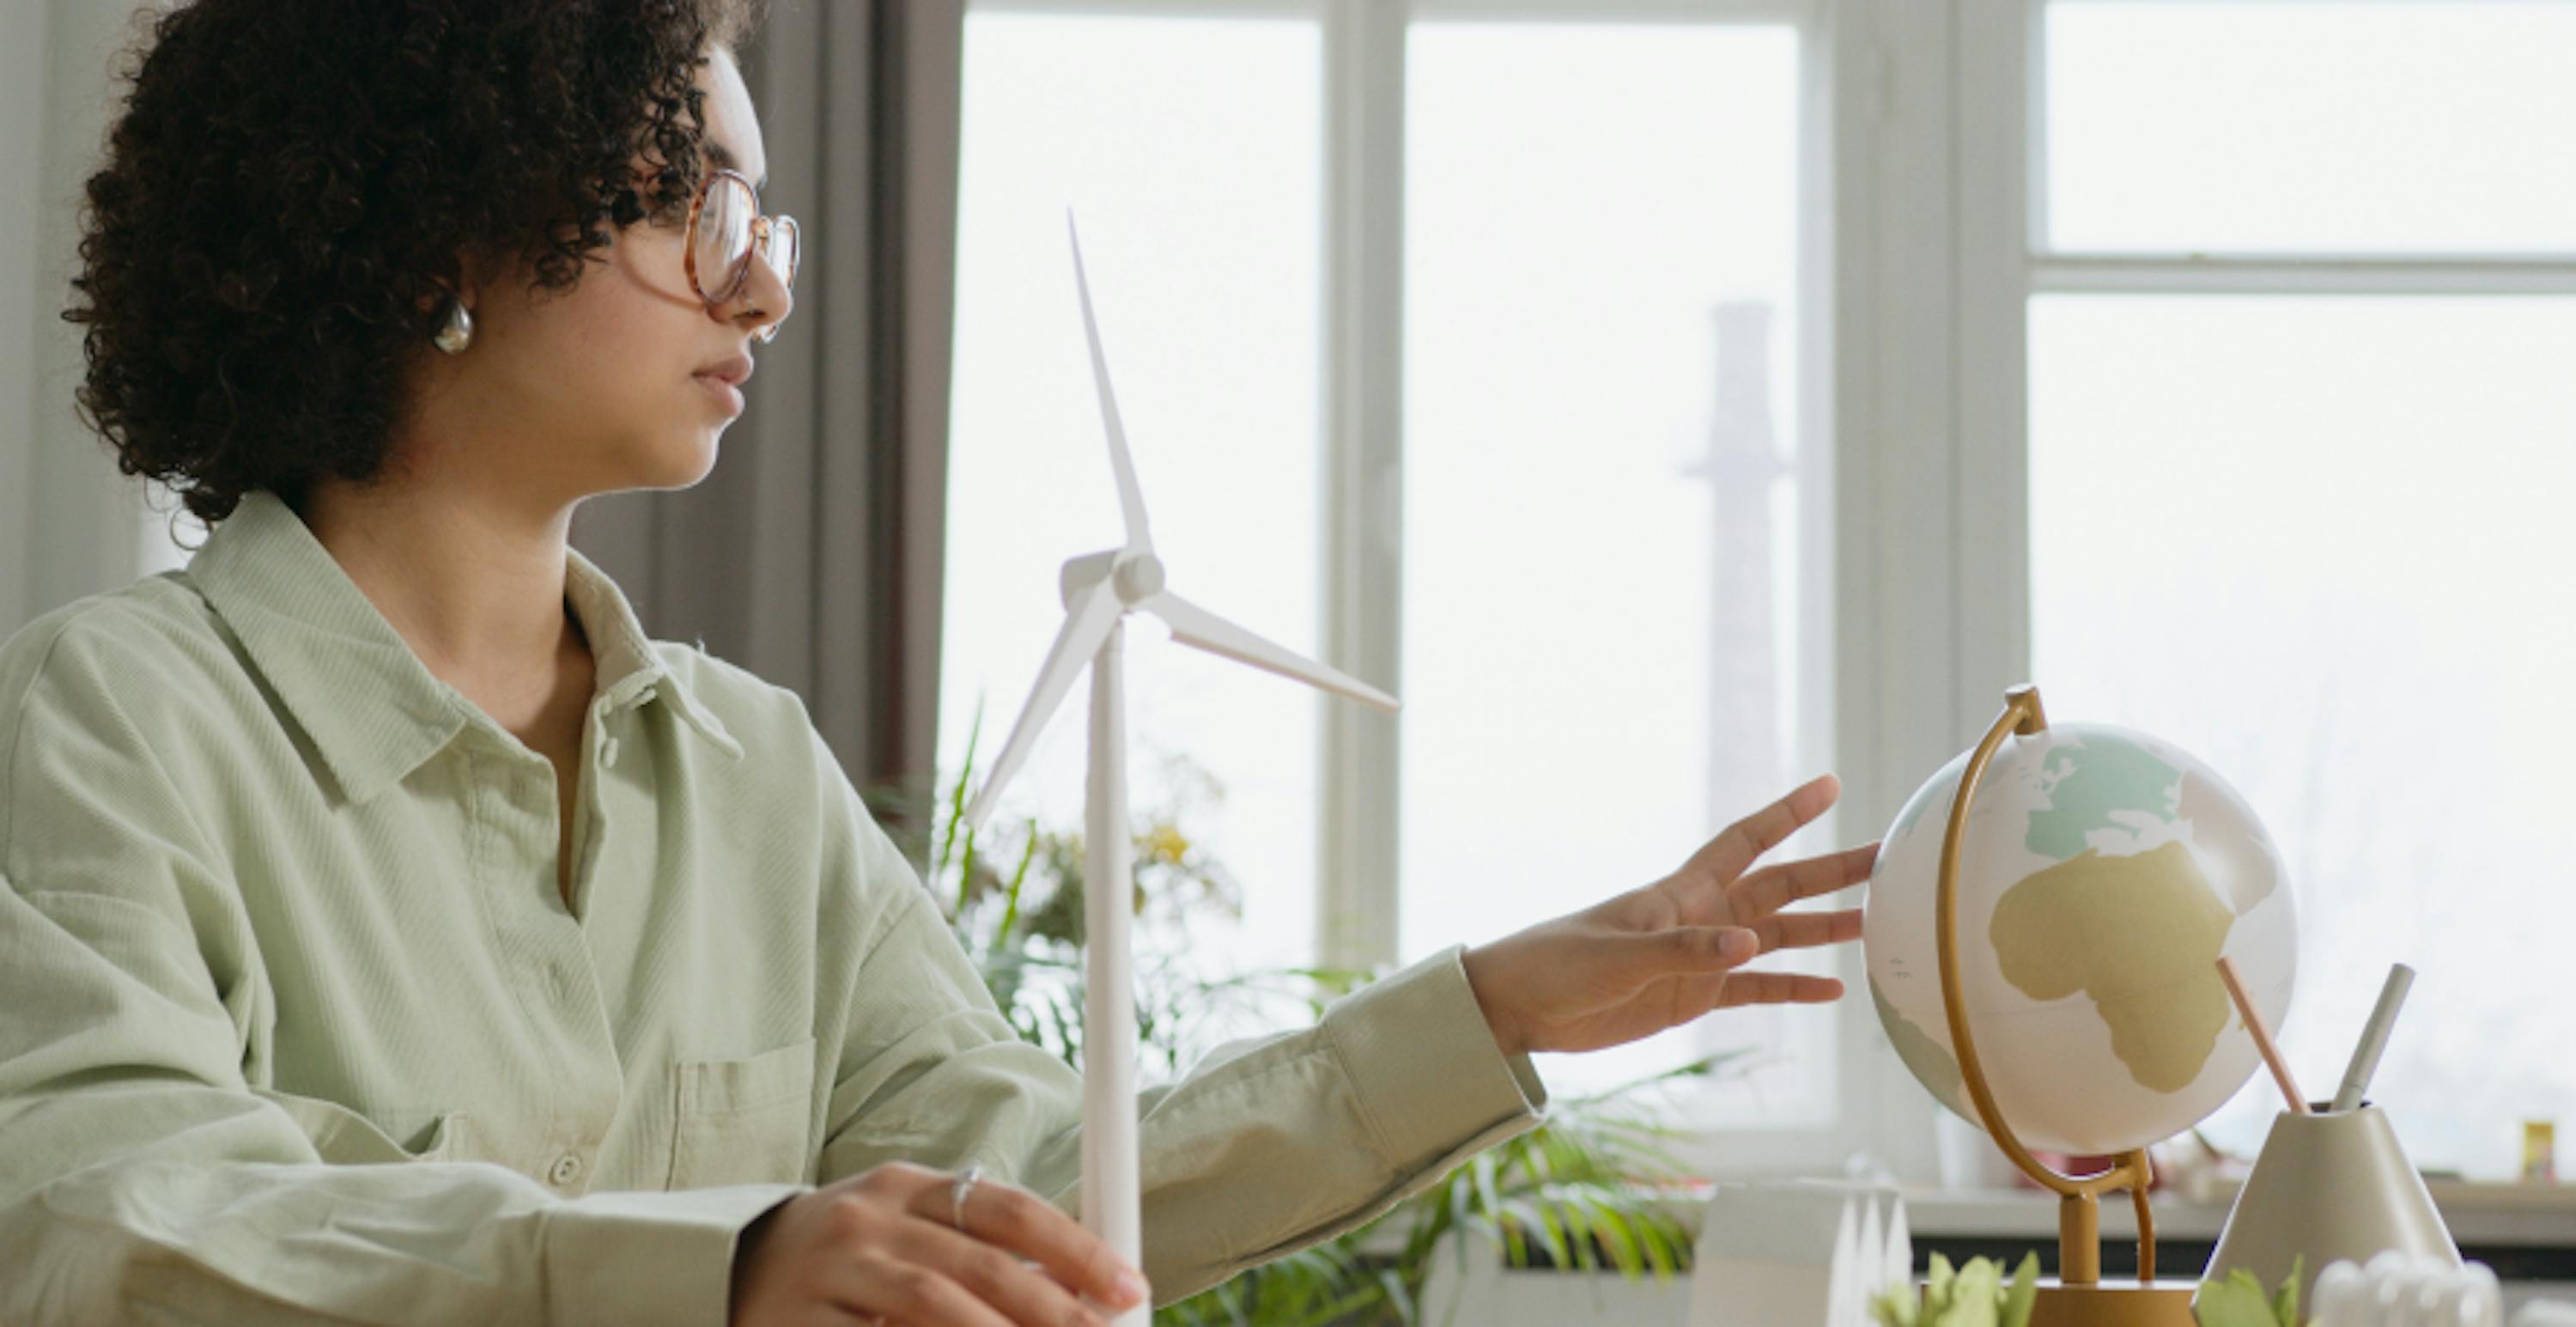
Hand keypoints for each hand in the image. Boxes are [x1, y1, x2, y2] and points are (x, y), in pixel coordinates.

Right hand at [730, 1161, 1149, 1326]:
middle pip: (979, 1262)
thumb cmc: (843, 1256)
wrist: (725, 1267)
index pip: (1007, 1208)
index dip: (1074, 1248)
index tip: (1126, 1286)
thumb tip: (1076, 1287)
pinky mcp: (800, 1322)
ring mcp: (832, 1272)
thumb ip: (974, 1246)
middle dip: (1053, 1306)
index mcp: (905, 1186)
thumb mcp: (903, 1229)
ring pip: (933, 1303)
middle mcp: (868, 1219)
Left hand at [1459, 773, 1876, 1056]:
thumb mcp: (1619, 958)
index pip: (1746, 840)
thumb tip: (1749, 945)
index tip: (1831, 785)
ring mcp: (1700, 957)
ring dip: (1822, 931)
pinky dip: (1793, 989)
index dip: (1788, 812)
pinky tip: (1833, 992)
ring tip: (1874, 924)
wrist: (1520, 1007)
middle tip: (1885, 860)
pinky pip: (1755, 988)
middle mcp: (1700, 918)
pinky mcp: (1692, 996)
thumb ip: (1684, 951)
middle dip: (1830, 872)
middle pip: (1778, 888)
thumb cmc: (1558, 965)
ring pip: (1776, 937)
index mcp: (1680, 892)